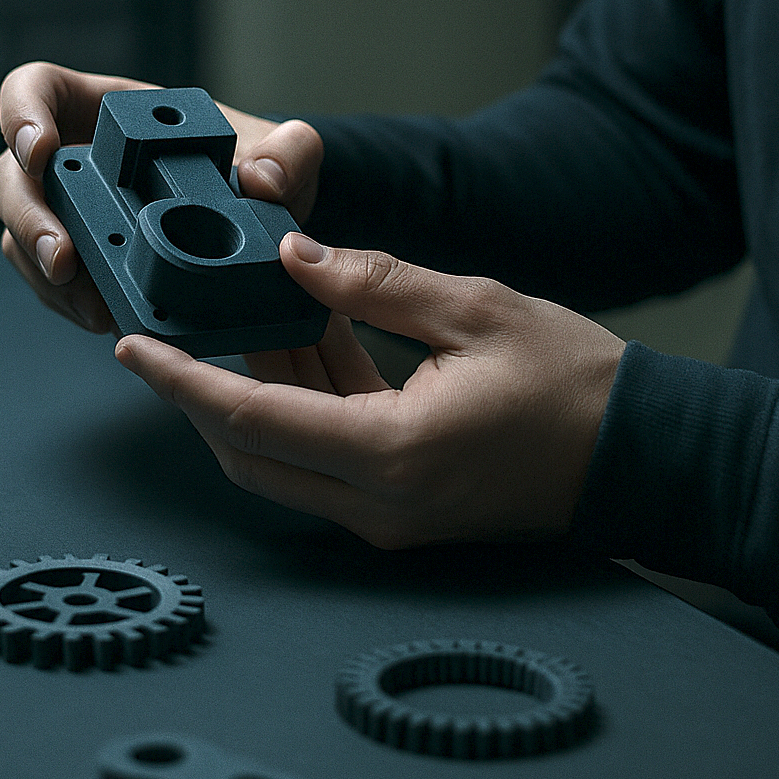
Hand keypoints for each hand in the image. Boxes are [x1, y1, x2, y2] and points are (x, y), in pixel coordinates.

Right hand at [0, 61, 322, 330]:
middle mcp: (80, 159)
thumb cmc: (270, 169)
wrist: (276, 226)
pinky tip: (107, 319)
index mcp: (110, 112)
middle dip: (28, 220)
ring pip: (22, 237)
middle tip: (63, 261)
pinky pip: (52, 283)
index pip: (35, 90)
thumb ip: (290, 152)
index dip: (21, 115)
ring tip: (94, 309)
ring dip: (45, 276)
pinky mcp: (87, 263)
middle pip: (11, 176)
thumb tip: (260, 180)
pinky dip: (70, 303)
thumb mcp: (294, 152)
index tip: (42, 153)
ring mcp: (76, 214)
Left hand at [115, 234, 626, 548]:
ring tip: (256, 317)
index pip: (251, 420)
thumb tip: (292, 257)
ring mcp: (392, 520)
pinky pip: (328, 465)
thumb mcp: (475, 309)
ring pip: (285, 463)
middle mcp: (380, 505)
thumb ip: (374, 282)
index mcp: (391, 454)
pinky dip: (306, 410)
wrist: (645, 456)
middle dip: (204, 395)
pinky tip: (312, 344)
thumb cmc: (575, 384)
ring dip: (260, 396)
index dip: (182, 383)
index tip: (134, 347)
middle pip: (251, 455)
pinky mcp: (406, 514)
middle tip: (179, 329)